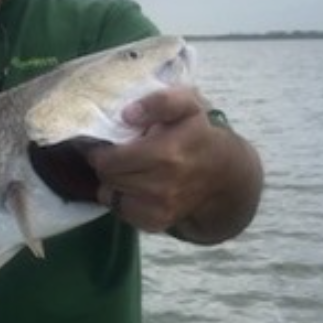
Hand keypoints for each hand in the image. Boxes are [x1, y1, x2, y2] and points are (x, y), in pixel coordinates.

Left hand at [83, 87, 261, 242]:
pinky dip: (122, 198)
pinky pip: (121, 210)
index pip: (110, 159)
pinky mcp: (157, 222)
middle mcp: (163, 185)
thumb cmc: (198, 133)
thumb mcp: (188, 103)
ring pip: (110, 193)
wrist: (224, 174)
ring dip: (113, 180)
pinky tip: (137, 186)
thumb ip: (161, 101)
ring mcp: (160, 207)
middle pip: (108, 175)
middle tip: (116, 153)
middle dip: (106, 163)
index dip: (99, 149)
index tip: (103, 142)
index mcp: (167, 153)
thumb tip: (128, 114)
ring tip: (129, 168)